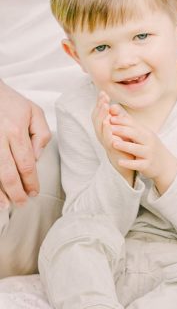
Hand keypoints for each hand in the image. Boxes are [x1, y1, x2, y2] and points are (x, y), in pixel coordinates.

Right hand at [0, 82, 51, 207]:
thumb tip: (36, 158)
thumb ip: (40, 135)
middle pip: (7, 172)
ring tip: (5, 206)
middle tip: (21, 203)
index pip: (26, 163)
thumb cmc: (10, 102)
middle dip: (15, 191)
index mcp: (16, 130)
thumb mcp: (34, 112)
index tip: (34, 192)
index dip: (30, 181)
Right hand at [91, 93, 134, 183]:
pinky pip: (106, 138)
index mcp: (105, 129)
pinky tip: (107, 122)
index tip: (103, 92)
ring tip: (104, 106)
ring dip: (101, 116)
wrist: (127, 164)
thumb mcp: (121, 130)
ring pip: (99, 127)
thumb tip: (114, 105)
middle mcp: (102, 134)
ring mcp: (105, 141)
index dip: (100, 103)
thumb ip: (118, 119)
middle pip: (97, 118)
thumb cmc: (123, 146)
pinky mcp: (111, 148)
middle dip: (99, 106)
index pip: (100, 113)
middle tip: (103, 96)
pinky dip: (106, 130)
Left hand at [107, 110, 176, 193]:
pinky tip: (120, 162)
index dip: (122, 121)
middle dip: (123, 131)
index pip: (134, 124)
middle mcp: (149, 142)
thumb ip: (129, 124)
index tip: (110, 117)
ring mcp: (149, 154)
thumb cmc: (149, 147)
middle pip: (136, 134)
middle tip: (110, 128)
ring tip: (113, 143)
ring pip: (136, 149)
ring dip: (124, 146)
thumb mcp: (143, 135)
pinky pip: (137, 164)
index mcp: (146, 133)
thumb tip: (113, 108)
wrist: (165, 165)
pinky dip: (129, 163)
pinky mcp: (147, 165)